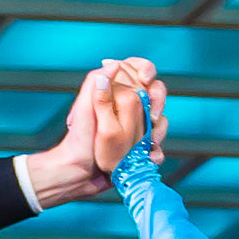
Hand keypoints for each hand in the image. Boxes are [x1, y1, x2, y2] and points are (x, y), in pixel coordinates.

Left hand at [27, 58, 166, 204]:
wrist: (79, 174)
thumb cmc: (78, 141)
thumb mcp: (84, 108)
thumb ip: (96, 82)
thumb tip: (115, 64)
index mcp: (115, 92)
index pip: (136, 70)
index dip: (145, 69)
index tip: (144, 79)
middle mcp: (128, 107)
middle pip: (155, 92)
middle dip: (159, 100)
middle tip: (153, 115)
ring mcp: (136, 128)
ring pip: (160, 120)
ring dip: (160, 129)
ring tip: (150, 142)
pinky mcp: (140, 148)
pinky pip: (157, 147)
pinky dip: (156, 152)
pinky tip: (150, 156)